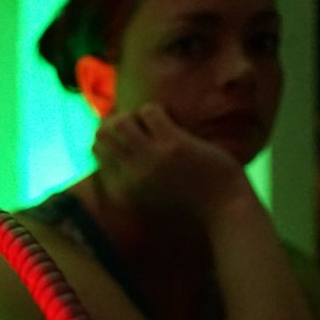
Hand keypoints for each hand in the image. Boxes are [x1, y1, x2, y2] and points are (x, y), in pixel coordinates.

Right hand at [92, 103, 246, 217]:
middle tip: (139, 124)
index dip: (107, 136)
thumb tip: (121, 146)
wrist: (225, 209)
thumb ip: (134, 176)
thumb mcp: (152, 194)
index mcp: (124, 188)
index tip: (126, 134)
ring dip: (135, 114)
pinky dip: (156, 110)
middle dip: (117, 121)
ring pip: (120, 121)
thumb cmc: (193, 201)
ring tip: (152, 122)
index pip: (95, 151)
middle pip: (102, 133)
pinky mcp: (172, 145)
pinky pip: (150, 112)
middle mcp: (131, 174)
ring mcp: (150, 158)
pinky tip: (169, 120)